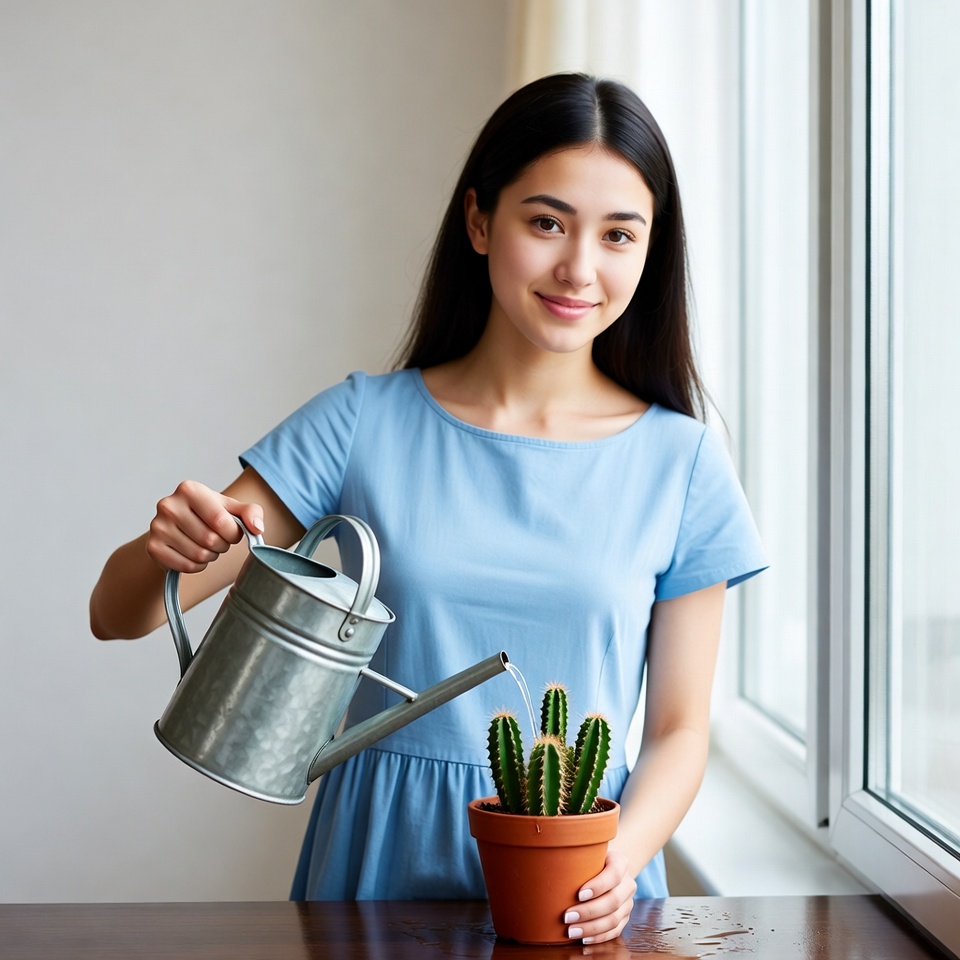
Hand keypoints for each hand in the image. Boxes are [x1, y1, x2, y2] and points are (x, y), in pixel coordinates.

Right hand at [146, 480, 263, 573]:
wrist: (178, 527)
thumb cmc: (209, 516)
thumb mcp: (232, 508)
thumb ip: (251, 513)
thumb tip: (257, 528)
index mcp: (189, 489)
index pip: (221, 521)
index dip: (233, 533)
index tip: (232, 532)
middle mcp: (168, 505)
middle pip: (210, 539)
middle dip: (222, 545)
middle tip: (219, 540)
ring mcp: (157, 526)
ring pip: (199, 555)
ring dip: (210, 556)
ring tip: (207, 546)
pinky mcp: (152, 547)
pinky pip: (186, 566)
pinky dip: (196, 566)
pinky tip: (194, 555)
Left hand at [563, 850, 635, 944]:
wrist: (607, 869)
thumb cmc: (590, 861)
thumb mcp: (587, 854)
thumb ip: (576, 859)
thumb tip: (548, 866)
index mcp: (620, 863)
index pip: (614, 874)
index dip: (598, 886)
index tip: (578, 894)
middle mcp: (627, 883)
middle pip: (613, 901)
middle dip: (588, 912)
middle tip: (567, 916)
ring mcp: (628, 902)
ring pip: (614, 919)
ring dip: (591, 928)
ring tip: (571, 930)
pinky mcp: (625, 918)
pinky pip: (615, 931)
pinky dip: (599, 937)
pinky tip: (584, 938)